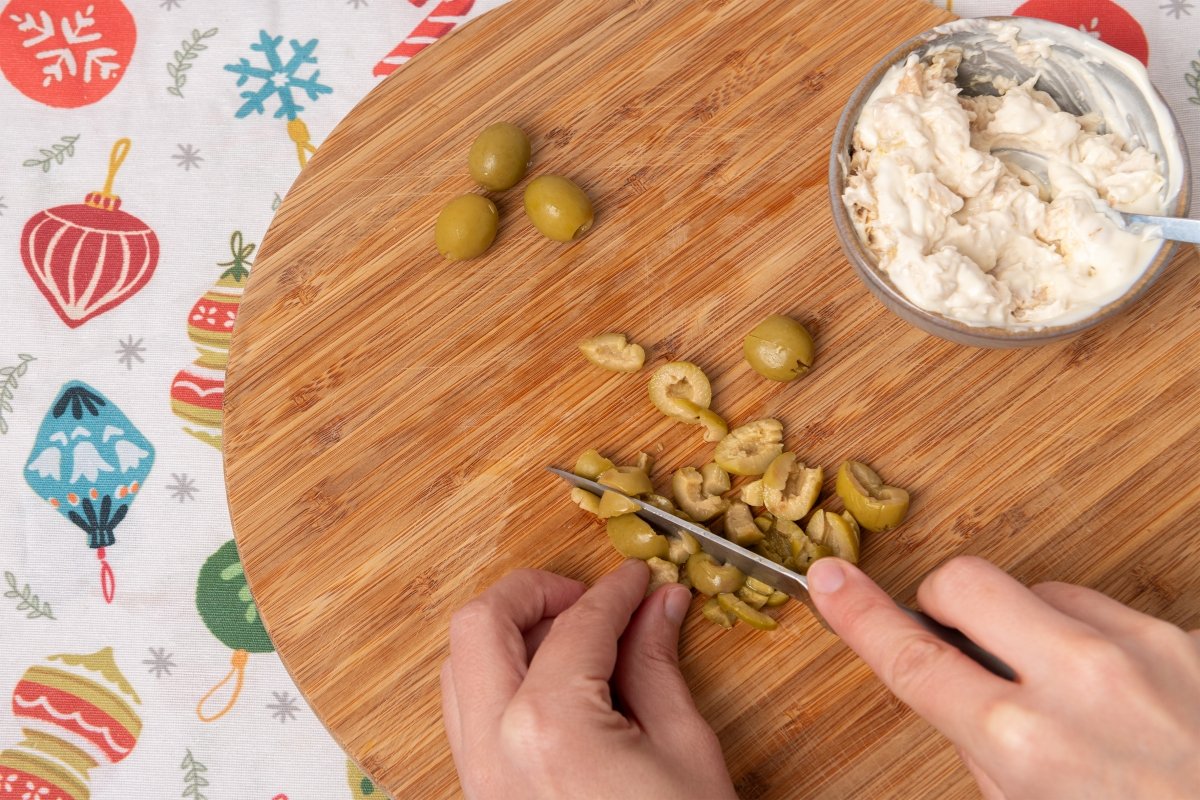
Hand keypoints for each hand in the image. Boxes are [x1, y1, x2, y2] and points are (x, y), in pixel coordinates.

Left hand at [441, 559, 736, 799]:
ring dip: (508, 633)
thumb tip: (659, 605)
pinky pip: (467, 713)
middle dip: (533, 592)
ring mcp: (477, 777)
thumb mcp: (684, 750)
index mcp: (548, 727)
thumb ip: (657, 664)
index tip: (639, 580)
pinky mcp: (480, 797)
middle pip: (479, 624)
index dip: (615, 592)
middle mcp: (493, 746)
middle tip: (587, 596)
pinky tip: (553, 681)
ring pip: (459, 666)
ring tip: (572, 637)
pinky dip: (499, 677)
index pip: (577, 625)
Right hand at [807, 555, 1199, 798]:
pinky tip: (1118, 693)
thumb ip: (988, 751)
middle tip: (959, 637)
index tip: (830, 581)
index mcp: (1023, 747)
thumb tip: (963, 689)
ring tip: (1066, 691)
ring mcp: (1136, 650)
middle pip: (965, 581)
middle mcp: (1077, 684)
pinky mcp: (1181, 637)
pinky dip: (1089, 639)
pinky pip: (1102, 608)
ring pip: (1038, 591)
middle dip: (946, 601)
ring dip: (1030, 627)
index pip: (911, 658)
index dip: (859, 615)